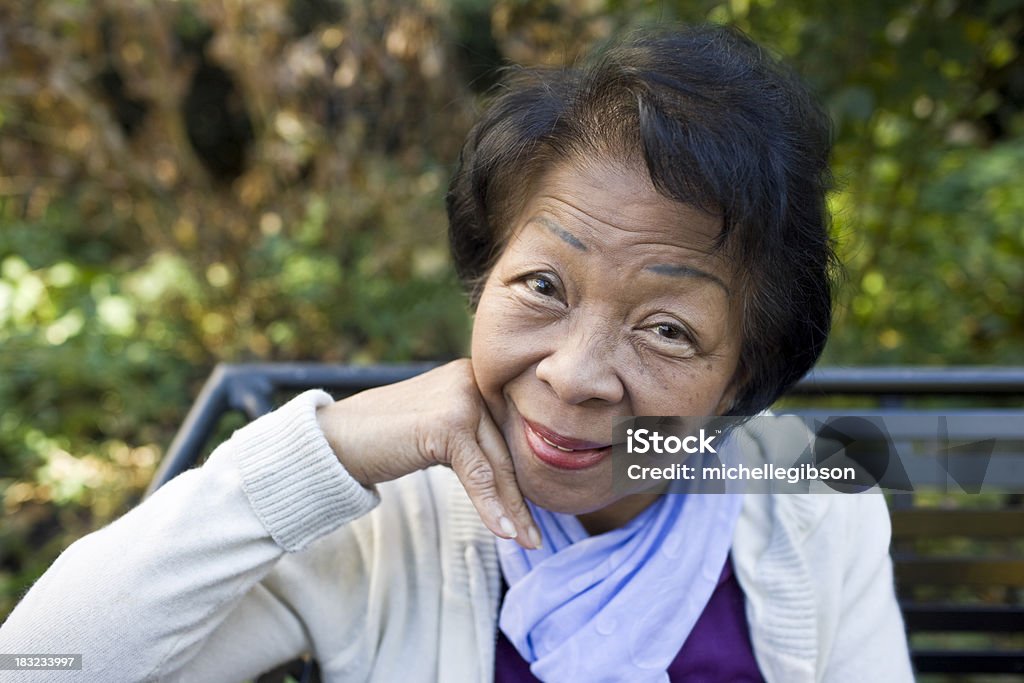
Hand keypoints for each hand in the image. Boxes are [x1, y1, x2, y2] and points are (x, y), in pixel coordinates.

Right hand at [316, 359, 539, 548]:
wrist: (332, 440)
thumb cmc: (383, 440)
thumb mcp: (437, 432)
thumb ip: (472, 439)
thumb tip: (513, 476)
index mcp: (473, 377)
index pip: (507, 433)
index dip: (521, 475)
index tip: (533, 513)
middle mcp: (472, 379)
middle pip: (505, 449)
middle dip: (521, 497)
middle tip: (534, 536)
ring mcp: (462, 397)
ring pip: (496, 463)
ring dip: (513, 508)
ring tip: (527, 541)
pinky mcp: (449, 422)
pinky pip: (478, 473)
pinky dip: (491, 506)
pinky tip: (504, 532)